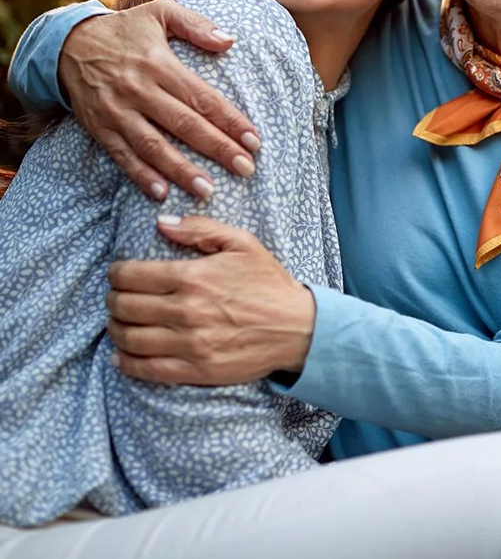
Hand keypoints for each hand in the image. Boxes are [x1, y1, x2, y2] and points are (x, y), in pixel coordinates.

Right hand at [59, 0, 260, 199]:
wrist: (67, 43)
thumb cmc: (125, 30)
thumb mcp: (159, 13)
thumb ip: (197, 25)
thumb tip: (230, 41)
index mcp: (159, 63)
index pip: (202, 97)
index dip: (230, 120)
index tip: (254, 140)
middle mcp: (139, 89)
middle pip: (184, 124)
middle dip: (217, 148)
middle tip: (246, 169)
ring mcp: (117, 111)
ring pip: (153, 146)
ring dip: (181, 170)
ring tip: (208, 190)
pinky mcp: (99, 127)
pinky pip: (122, 155)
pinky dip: (141, 176)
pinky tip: (161, 192)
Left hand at [106, 215, 316, 384]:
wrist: (297, 327)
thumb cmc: (269, 283)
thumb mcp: (241, 243)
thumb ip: (200, 228)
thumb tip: (161, 222)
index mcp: (193, 276)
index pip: (131, 276)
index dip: (116, 273)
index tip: (118, 273)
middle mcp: (186, 310)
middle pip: (124, 307)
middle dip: (112, 299)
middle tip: (116, 296)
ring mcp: (189, 343)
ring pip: (129, 339)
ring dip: (115, 329)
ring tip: (119, 322)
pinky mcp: (195, 370)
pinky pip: (146, 370)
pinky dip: (125, 362)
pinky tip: (121, 355)